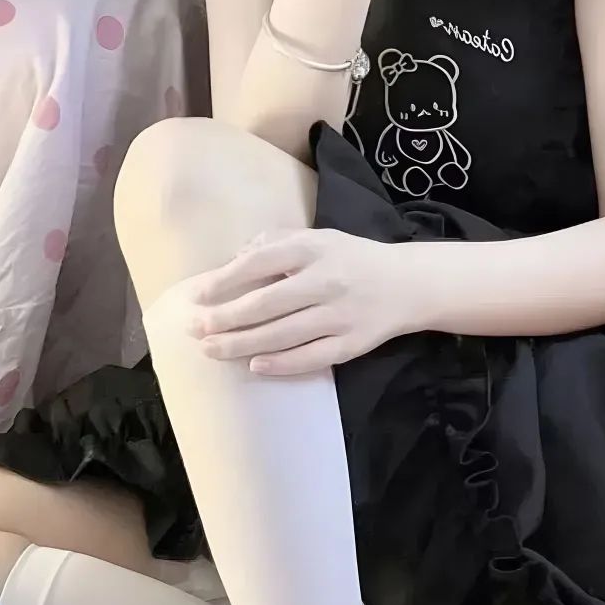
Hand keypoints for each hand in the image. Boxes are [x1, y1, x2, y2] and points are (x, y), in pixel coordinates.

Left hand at [183, 227, 429, 376]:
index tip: (199, 295)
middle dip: (226, 319)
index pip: (260, 262)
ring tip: (212, 349)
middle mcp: (326, 280)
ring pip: (283, 335)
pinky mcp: (352, 343)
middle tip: (196, 329)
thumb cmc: (352, 259)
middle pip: (266, 304)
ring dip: (242, 344)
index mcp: (314, 249)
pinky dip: (281, 364)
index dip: (225, 280)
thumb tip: (235, 260)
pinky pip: (311, 358)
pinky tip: (255, 366)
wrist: (408, 284)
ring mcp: (340, 315)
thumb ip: (276, 242)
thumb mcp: (318, 238)